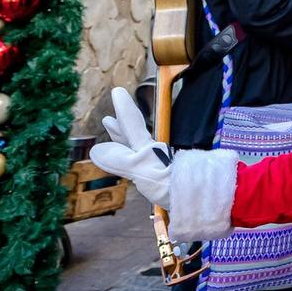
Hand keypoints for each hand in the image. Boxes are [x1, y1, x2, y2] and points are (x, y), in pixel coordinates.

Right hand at [87, 87, 170, 206]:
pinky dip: (132, 160)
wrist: (195, 199)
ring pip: (136, 149)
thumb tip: (96, 149)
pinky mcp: (160, 181)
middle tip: (107, 119)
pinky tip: (133, 166)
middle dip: (120, 127)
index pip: (133, 125)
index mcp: (147, 149)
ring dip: (124, 141)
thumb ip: (121, 160)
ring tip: (113, 132)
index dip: (124, 109)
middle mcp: (152, 155)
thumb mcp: (143, 171)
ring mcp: (156, 167)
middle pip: (133, 136)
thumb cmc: (170, 185)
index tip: (118, 91)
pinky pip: (141, 165)